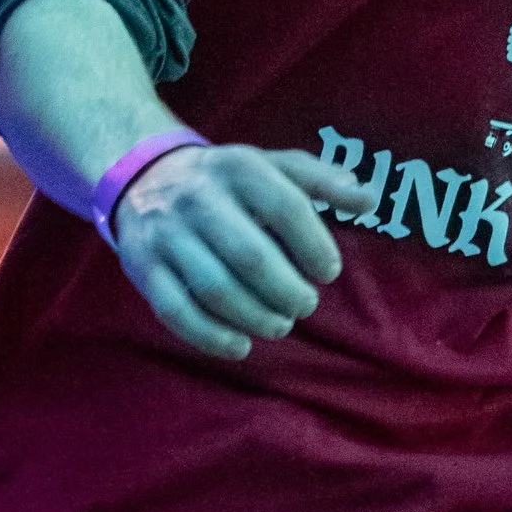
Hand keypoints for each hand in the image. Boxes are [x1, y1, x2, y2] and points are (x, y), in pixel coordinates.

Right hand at [111, 143, 371, 360]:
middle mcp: (198, 197)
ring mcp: (166, 233)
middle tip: (304, 305)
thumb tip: (369, 199)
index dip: (314, 245)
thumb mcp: (272, 166)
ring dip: (254, 317)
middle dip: (286, 291)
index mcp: (239, 168)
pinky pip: (175, 310)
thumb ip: (322, 181)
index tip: (328, 271)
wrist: (145, 176)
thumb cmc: (228, 182)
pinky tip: (239, 346)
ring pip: (214, 288)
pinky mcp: (142, 266)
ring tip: (279, 325)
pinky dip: (210, 336)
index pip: (286, 207)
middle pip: (250, 256)